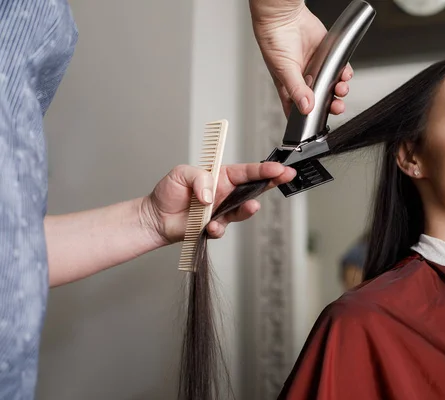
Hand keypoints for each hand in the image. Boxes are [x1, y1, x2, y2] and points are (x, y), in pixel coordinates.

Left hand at [141, 162, 295, 242]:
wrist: (156, 217)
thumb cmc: (169, 192)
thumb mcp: (181, 173)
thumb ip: (199, 178)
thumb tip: (211, 194)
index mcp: (221, 176)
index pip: (247, 171)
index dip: (263, 169)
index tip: (278, 168)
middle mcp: (226, 193)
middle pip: (254, 188)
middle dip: (271, 182)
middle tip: (284, 178)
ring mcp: (222, 211)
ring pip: (243, 210)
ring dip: (248, 208)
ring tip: (251, 206)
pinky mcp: (215, 226)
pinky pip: (223, 228)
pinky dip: (218, 227)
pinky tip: (211, 225)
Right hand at [250, 0, 352, 116]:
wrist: (283, 16)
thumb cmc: (274, 40)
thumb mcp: (283, 70)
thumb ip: (297, 90)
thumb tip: (306, 107)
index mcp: (290, 88)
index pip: (299, 110)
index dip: (309, 119)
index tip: (318, 123)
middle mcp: (304, 80)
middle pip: (320, 101)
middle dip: (330, 106)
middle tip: (336, 107)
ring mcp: (316, 69)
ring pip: (332, 86)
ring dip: (339, 90)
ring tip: (341, 89)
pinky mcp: (327, 57)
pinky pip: (339, 69)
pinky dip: (345, 73)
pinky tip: (344, 74)